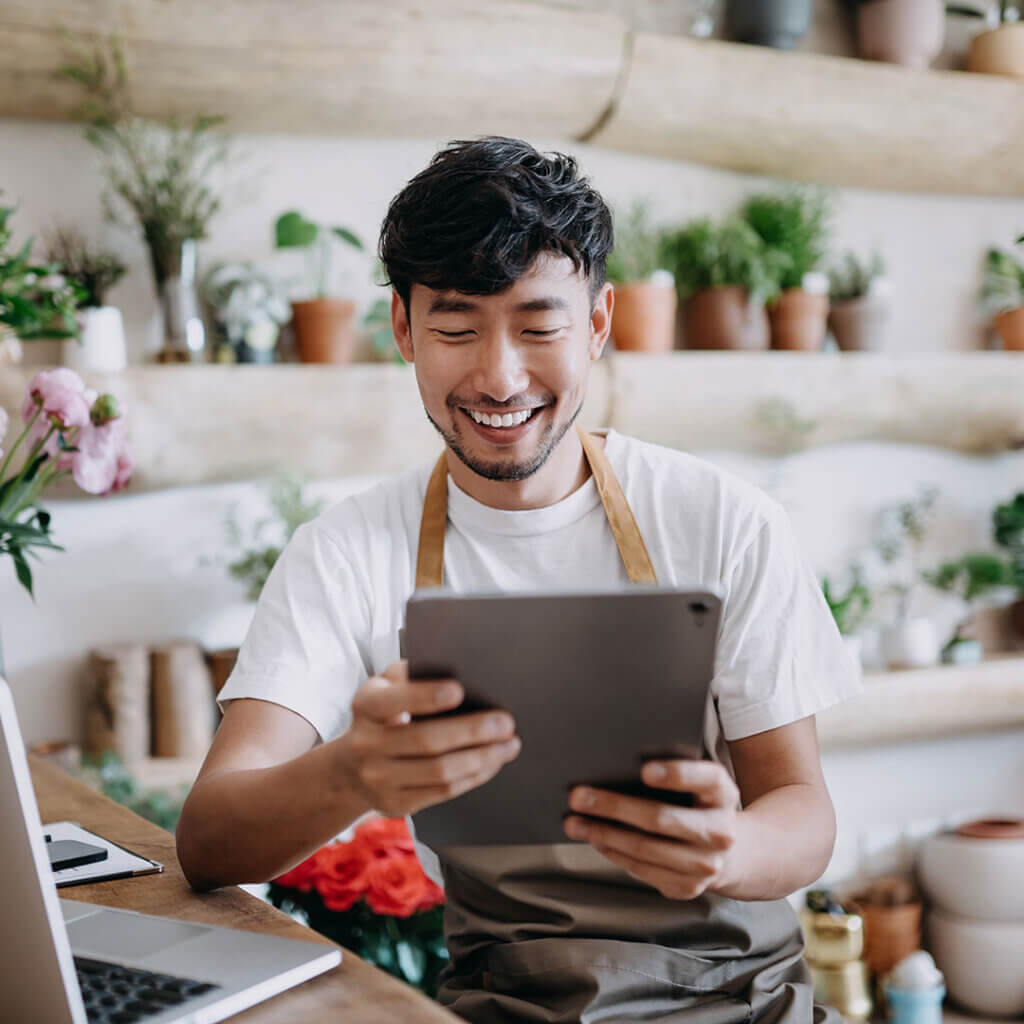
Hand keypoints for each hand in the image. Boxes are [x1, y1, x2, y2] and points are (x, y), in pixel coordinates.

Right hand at [334, 660, 520, 817]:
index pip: (395, 700)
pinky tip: (493, 762)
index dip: (426, 696)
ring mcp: (378, 778)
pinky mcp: (395, 803)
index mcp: (366, 704)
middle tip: (506, 722)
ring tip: (509, 744)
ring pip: (439, 771)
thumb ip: (413, 674)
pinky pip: (442, 791)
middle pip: (426, 739)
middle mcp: (366, 743)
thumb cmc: (385, 714)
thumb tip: (462, 667)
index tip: (460, 690)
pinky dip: (474, 776)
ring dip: (481, 758)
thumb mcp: (388, 686)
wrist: (353, 766)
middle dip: (472, 731)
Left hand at [562, 760, 739, 900]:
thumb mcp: (697, 782)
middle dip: (613, 806)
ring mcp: (706, 864)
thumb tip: (613, 767)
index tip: (644, 770)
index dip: (676, 774)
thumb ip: (670, 772)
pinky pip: (642, 869)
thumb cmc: (698, 804)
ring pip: (645, 848)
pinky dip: (614, 852)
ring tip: (575, 822)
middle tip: (578, 796)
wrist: (730, 851)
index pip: (705, 779)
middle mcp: (720, 831)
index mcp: (722, 793)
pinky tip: (595, 839)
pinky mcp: (688, 887)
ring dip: (603, 834)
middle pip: (661, 818)